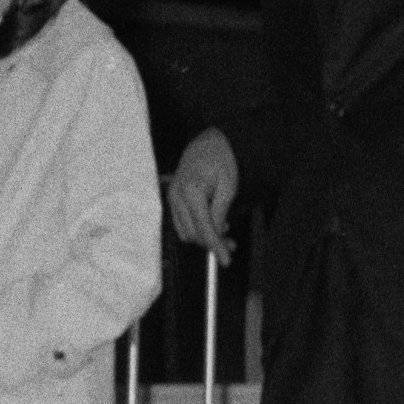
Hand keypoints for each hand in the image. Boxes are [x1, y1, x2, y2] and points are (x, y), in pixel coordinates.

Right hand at [165, 129, 240, 256]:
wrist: (209, 142)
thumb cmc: (222, 161)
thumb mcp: (229, 187)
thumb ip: (221, 213)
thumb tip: (218, 236)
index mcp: (191, 191)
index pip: (203, 228)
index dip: (215, 246)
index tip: (226, 261)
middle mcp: (176, 196)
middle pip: (192, 233)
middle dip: (211, 243)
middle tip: (232, 246)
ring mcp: (171, 197)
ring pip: (185, 231)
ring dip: (203, 236)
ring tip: (225, 233)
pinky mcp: (172, 198)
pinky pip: (181, 222)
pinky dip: (196, 228)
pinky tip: (212, 223)